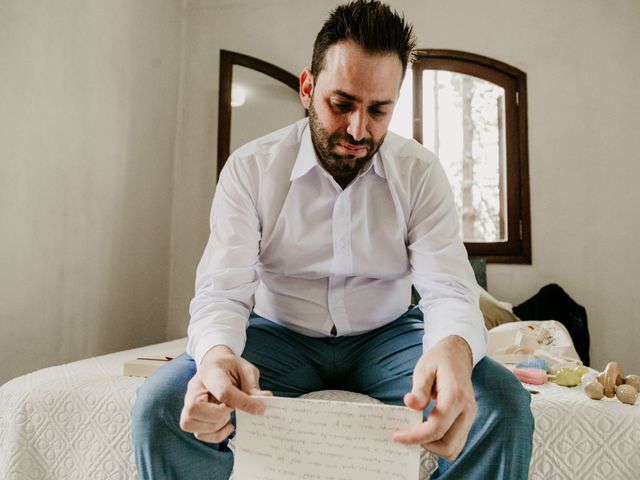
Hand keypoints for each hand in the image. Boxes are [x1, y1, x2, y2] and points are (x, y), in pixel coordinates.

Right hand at [179, 345, 271, 442]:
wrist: (217, 365)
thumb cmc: (231, 368)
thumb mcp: (246, 370)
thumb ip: (253, 385)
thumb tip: (265, 400)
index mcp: (211, 372)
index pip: (223, 391)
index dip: (242, 402)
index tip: (260, 408)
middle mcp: (194, 388)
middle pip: (195, 408)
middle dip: (219, 416)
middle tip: (232, 410)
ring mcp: (188, 402)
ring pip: (190, 423)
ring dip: (214, 427)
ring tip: (228, 417)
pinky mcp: (191, 415)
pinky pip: (197, 433)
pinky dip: (214, 435)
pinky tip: (226, 426)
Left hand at [393, 335, 475, 460]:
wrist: (457, 354)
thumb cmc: (439, 360)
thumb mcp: (424, 369)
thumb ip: (419, 389)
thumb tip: (410, 404)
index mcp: (455, 396)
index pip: (436, 428)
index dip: (415, 437)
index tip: (397, 436)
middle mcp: (467, 410)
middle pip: (448, 445)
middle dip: (425, 445)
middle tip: (406, 435)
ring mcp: (469, 416)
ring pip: (454, 448)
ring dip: (433, 447)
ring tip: (415, 433)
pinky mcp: (467, 420)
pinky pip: (456, 442)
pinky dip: (440, 442)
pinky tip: (426, 430)